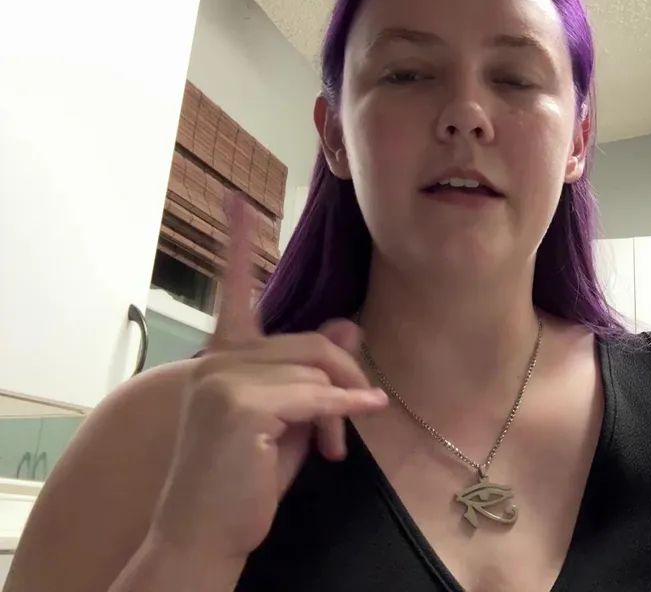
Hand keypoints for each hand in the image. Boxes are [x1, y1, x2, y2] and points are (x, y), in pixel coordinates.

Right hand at [149, 195, 386, 560]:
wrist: (203, 535)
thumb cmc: (244, 483)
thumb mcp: (289, 420)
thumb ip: (312, 375)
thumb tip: (347, 327)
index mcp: (223, 359)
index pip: (233, 292)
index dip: (237, 244)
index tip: (239, 202)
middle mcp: (217, 361)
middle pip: (312, 343)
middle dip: (344, 383)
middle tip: (353, 422)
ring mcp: (224, 378)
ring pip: (317, 371)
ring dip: (341, 410)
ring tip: (333, 449)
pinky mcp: (240, 404)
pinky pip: (316, 396)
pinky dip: (344, 411)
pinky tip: (359, 420)